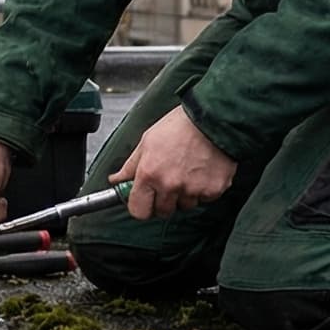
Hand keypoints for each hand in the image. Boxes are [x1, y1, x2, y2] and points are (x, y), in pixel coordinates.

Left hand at [112, 108, 236, 219]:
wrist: (213, 118)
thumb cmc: (180, 126)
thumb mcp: (148, 141)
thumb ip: (131, 166)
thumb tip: (116, 180)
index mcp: (149, 173)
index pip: (139, 211)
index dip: (141, 206)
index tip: (145, 200)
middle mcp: (170, 185)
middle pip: (163, 211)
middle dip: (164, 200)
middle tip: (169, 180)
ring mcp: (193, 189)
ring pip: (185, 205)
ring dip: (185, 194)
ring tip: (188, 171)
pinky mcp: (213, 190)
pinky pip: (205, 199)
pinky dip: (204, 189)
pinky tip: (203, 171)